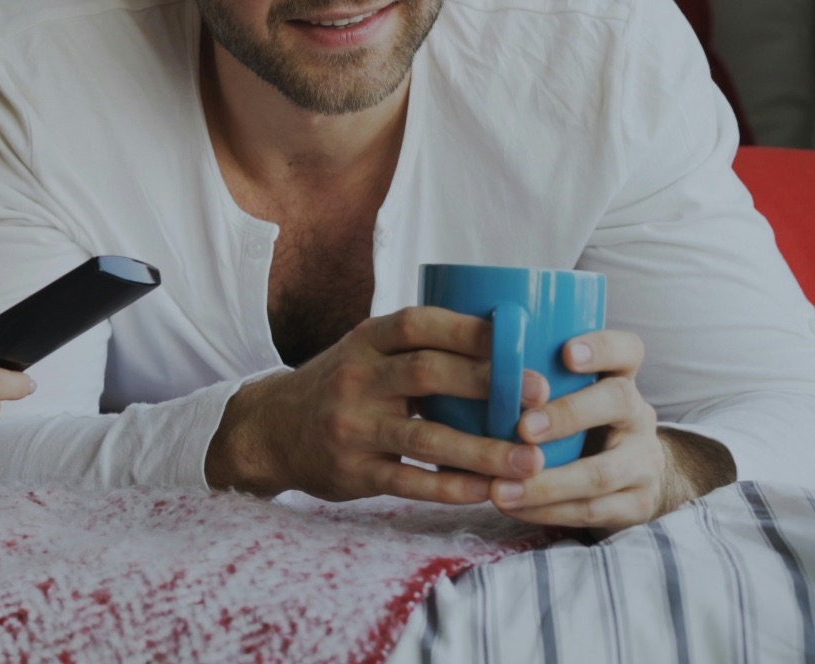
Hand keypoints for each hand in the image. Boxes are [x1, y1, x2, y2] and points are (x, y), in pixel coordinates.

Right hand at [207, 307, 545, 502]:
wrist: (272, 429)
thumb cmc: (341, 385)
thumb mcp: (367, 351)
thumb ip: (419, 347)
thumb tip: (510, 340)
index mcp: (365, 340)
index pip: (418, 324)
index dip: (469, 330)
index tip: (520, 340)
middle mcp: (356, 378)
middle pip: (428, 373)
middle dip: (489, 385)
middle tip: (541, 398)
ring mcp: (352, 426)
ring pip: (426, 437)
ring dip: (484, 451)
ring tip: (531, 461)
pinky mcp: (352, 472)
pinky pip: (409, 482)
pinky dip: (453, 487)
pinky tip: (490, 491)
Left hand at [490, 332, 734, 532]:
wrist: (625, 481)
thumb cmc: (571, 426)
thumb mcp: (562, 397)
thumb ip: (531, 383)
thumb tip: (461, 362)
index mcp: (619, 378)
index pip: (626, 349)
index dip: (601, 347)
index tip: (566, 353)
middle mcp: (638, 415)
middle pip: (618, 401)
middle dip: (567, 415)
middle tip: (523, 428)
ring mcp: (644, 462)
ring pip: (601, 472)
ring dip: (546, 483)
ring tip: (499, 489)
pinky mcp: (638, 504)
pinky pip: (592, 510)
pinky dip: (546, 511)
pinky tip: (511, 508)